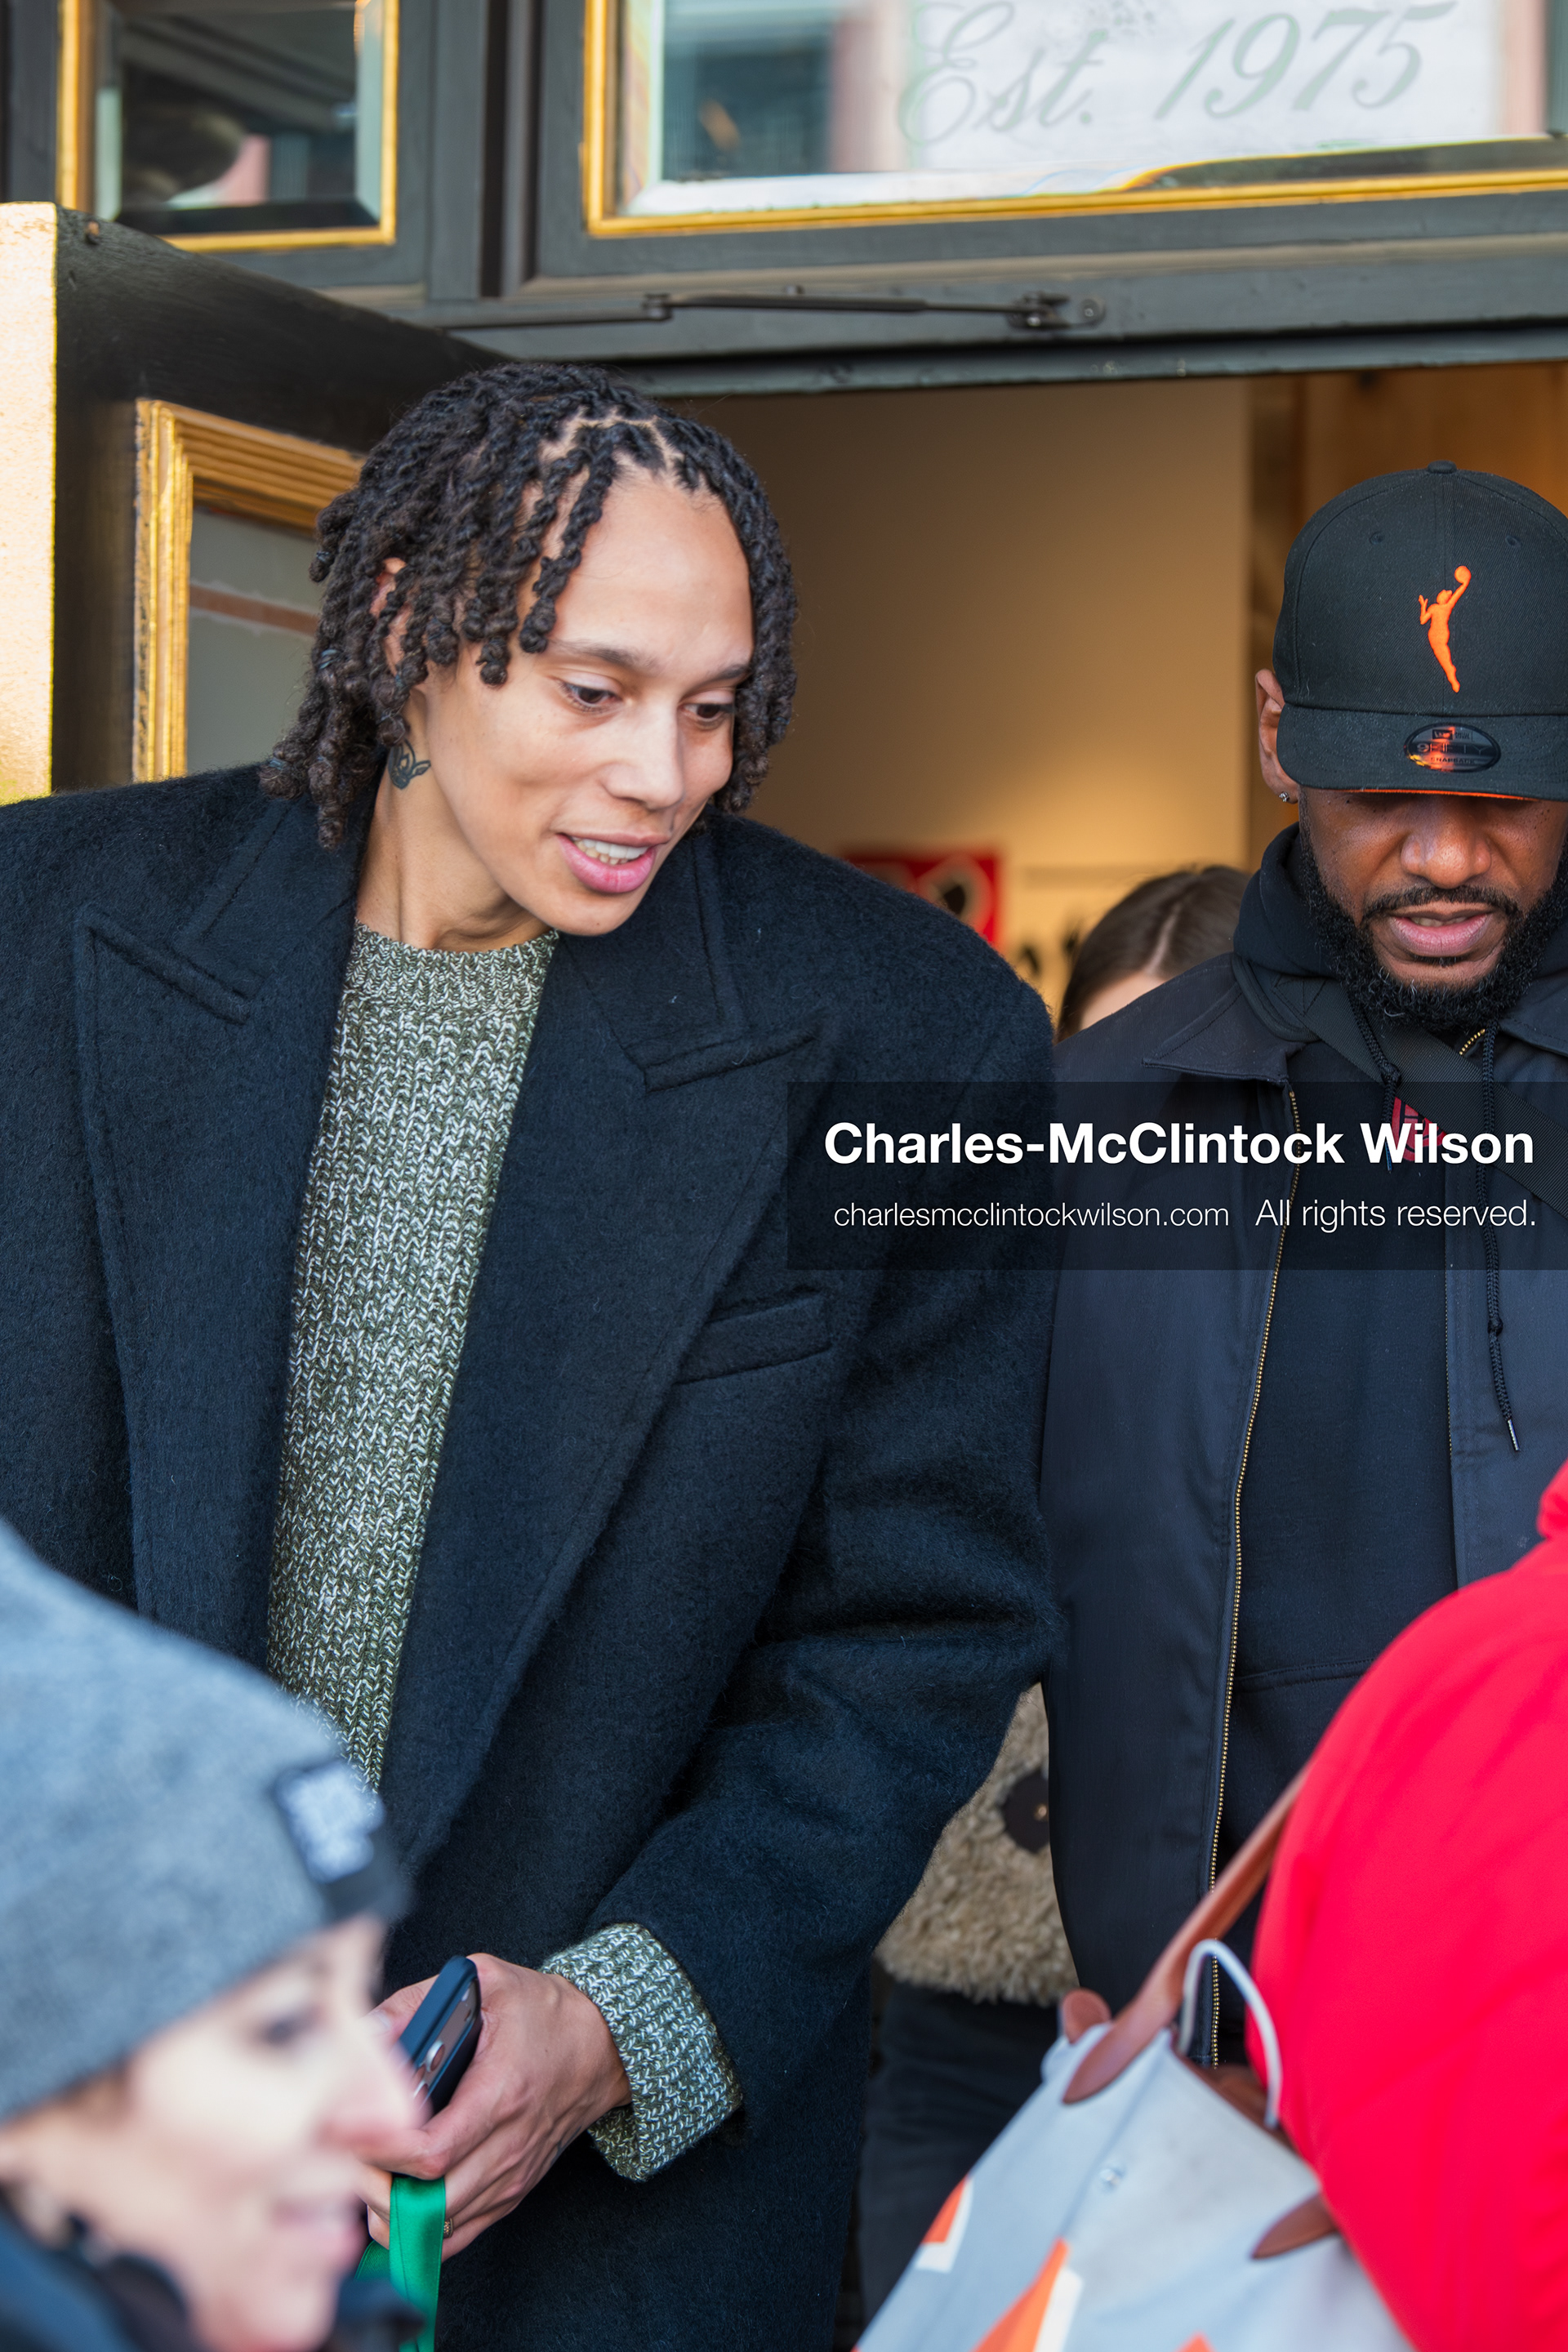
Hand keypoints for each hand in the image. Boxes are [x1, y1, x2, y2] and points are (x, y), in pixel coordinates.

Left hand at [357, 1953, 629, 2258]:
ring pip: (441, 2227)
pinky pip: (460, 2236)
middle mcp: (510, 2145)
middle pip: (431, 2201)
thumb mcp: (486, 1981)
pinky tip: (394, 2207)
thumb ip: (420, 2002)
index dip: (380, 2153)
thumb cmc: (541, 2011)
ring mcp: (513, 2175)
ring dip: (393, 2214)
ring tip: (365, 2178)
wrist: (601, 2044)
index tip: (345, 2135)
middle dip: (377, 2189)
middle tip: (345, 2161)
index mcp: (502, 2092)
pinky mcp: (512, 2191)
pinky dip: (420, 2233)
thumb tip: (362, 2031)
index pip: (432, 2151)